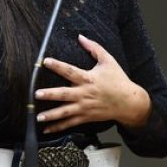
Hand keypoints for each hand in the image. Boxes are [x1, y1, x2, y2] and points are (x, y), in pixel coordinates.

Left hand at [35, 34, 151, 133]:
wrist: (129, 102)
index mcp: (88, 78)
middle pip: (64, 94)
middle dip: (50, 94)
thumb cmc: (118, 80)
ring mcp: (85, 107)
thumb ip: (94, 48)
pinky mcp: (86, 117)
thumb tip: (80, 36)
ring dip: (51, 115)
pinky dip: (58, 127)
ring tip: (38, 116)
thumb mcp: (108, 61)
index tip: (46, 61)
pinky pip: (70, 123)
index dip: (58, 65)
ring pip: (65, 112)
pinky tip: (46, 129)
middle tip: (37, 94)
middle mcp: (84, 94)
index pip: (70, 71)